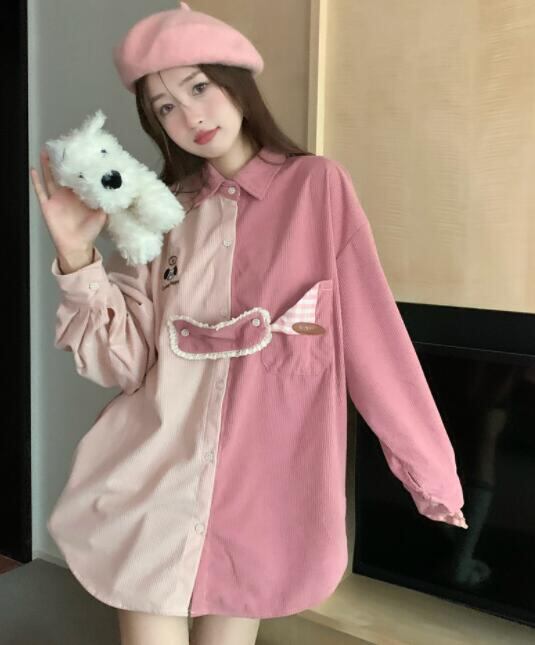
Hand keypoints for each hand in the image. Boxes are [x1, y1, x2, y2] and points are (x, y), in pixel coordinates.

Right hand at [30, 148, 107, 271]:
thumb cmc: (90, 231)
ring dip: (47, 165)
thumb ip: (106, 202)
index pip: (79, 176)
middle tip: (61, 145)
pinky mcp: (47, 206)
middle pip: (62, 173)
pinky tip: (33, 169)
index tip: (80, 152)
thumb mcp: (102, 215)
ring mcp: (56, 199)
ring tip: (45, 150)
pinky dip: (36, 181)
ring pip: (50, 178)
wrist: (77, 245)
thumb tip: (114, 189)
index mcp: (80, 195)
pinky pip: (40, 191)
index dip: (78, 165)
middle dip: (61, 160)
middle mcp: (67, 194)